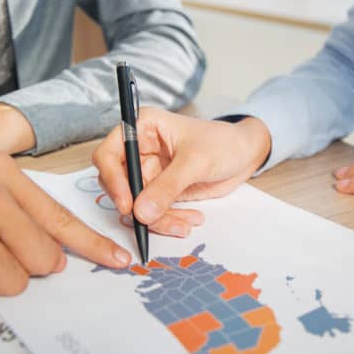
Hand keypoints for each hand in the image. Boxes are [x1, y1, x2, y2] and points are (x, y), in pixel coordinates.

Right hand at [92, 108, 270, 233]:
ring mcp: (149, 173)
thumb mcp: (196, 162)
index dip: (112, 180)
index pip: (109, 154)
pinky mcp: (160, 191)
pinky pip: (153, 213)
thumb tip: (141, 212)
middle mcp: (140, 150)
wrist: (245, 155)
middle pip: (118, 184)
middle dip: (135, 206)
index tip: (126, 204)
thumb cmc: (223, 143)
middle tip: (151, 221)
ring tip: (184, 224)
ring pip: (136, 204)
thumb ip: (167, 187)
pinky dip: (168, 221)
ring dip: (157, 219)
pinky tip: (190, 221)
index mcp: (142, 128)